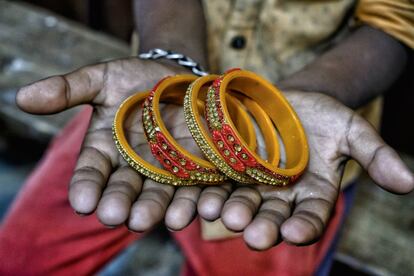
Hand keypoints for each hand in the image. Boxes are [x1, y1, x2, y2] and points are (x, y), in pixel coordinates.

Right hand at [16, 58, 204, 231]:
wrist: (178, 78)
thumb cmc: (135, 78)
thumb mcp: (102, 79)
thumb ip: (69, 89)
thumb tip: (23, 97)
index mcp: (106, 152)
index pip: (91, 174)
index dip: (86, 188)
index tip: (83, 203)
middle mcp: (135, 167)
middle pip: (126, 190)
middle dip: (121, 203)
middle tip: (116, 215)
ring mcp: (167, 171)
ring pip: (161, 195)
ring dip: (158, 209)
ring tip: (156, 220)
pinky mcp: (198, 169)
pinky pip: (199, 187)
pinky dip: (200, 198)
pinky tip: (202, 207)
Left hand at [195, 91, 413, 249]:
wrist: (285, 99)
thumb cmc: (321, 115)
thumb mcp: (350, 129)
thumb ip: (374, 155)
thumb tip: (408, 182)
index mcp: (311, 194)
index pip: (310, 218)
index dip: (303, 227)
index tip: (294, 232)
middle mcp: (279, 197)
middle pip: (271, 217)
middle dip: (262, 226)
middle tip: (253, 234)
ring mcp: (250, 185)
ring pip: (240, 203)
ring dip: (229, 210)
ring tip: (219, 213)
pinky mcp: (225, 170)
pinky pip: (216, 183)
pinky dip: (206, 191)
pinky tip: (197, 197)